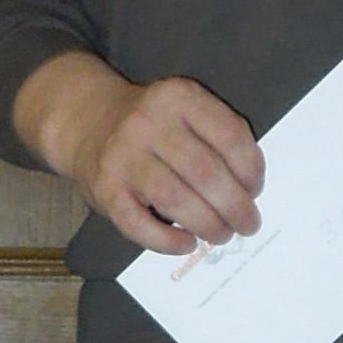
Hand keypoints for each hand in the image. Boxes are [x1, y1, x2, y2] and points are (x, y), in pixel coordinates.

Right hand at [18, 52, 260, 254]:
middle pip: (204, 172)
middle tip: (247, 224)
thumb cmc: (151, 125)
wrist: (86, 121)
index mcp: (178, 97)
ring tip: (221, 235)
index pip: (228, 135)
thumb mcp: (183, 110)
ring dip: (207, 224)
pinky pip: (138, 224)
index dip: (250, 169)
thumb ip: (215, 136)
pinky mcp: (104, 189)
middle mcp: (147, 123)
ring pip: (174, 198)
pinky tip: (186, 244)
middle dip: (234, 206)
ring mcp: (122, 157)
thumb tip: (246, 190)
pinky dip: (167, 241)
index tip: (255, 190)